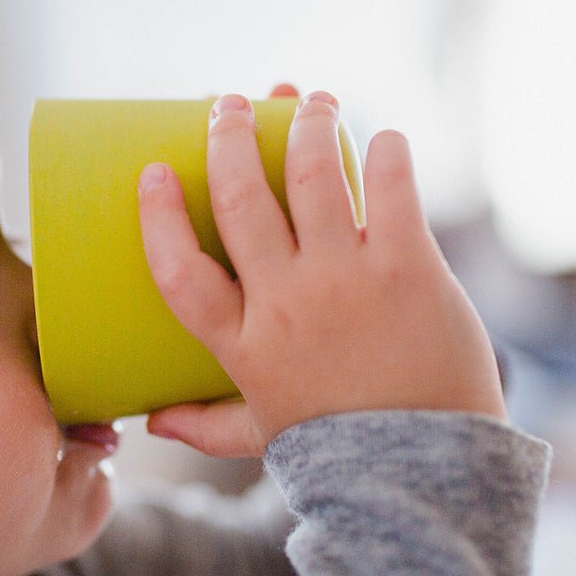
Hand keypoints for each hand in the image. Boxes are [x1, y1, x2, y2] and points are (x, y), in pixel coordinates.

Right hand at [137, 89, 506, 457]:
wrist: (425, 473)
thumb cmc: (335, 451)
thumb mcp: (258, 435)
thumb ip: (202, 424)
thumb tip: (151, 422)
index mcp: (242, 342)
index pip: (180, 269)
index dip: (160, 214)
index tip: (154, 171)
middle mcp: (285, 304)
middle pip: (241, 201)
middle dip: (229, 139)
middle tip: (229, 105)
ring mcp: (347, 282)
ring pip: (312, 178)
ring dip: (307, 126)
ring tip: (310, 101)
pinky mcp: (409, 270)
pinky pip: (392, 192)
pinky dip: (386, 154)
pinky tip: (383, 138)